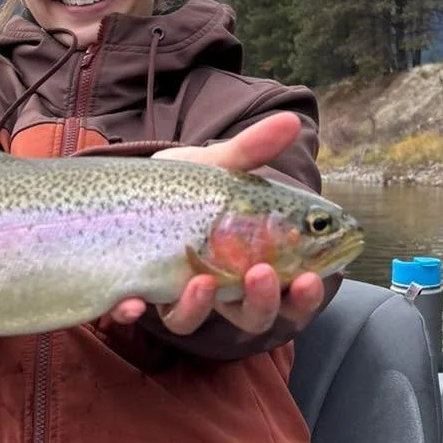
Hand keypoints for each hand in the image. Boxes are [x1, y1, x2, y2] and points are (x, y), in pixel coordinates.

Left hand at [104, 112, 324, 335]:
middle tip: (262, 275)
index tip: (311, 278)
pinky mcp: (135, 292)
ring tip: (205, 282)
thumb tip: (290, 121)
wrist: (131, 186)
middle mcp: (218, 286)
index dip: (305, 294)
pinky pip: (136, 313)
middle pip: (253, 316)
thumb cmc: (185, 185)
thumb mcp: (218, 167)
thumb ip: (251, 151)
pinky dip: (133, 312)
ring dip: (202, 309)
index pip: (291, 292)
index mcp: (252, 262)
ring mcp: (175, 292)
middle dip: (263, 303)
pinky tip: (132, 303)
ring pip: (195, 321)